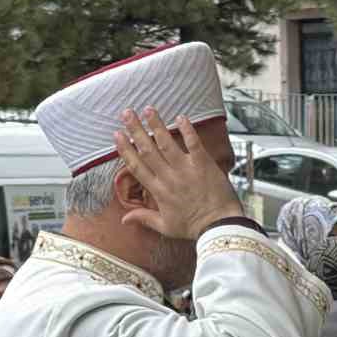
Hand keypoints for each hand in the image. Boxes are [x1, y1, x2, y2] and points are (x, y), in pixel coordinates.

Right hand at [113, 108, 243, 240]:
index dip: (125, 149)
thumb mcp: (165, 227)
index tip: (117, 135)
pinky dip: (187, 130)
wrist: (219, 226)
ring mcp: (186, 169)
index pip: (136, 166)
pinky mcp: (203, 165)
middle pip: (147, 150)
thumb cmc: (194, 227)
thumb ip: (144, 219)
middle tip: (126, 113)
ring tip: (148, 109)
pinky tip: (181, 117)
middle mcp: (169, 177)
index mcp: (158, 191)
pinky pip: (194, 144)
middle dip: (136, 130)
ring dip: (157, 125)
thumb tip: (124, 219)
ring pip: (167, 143)